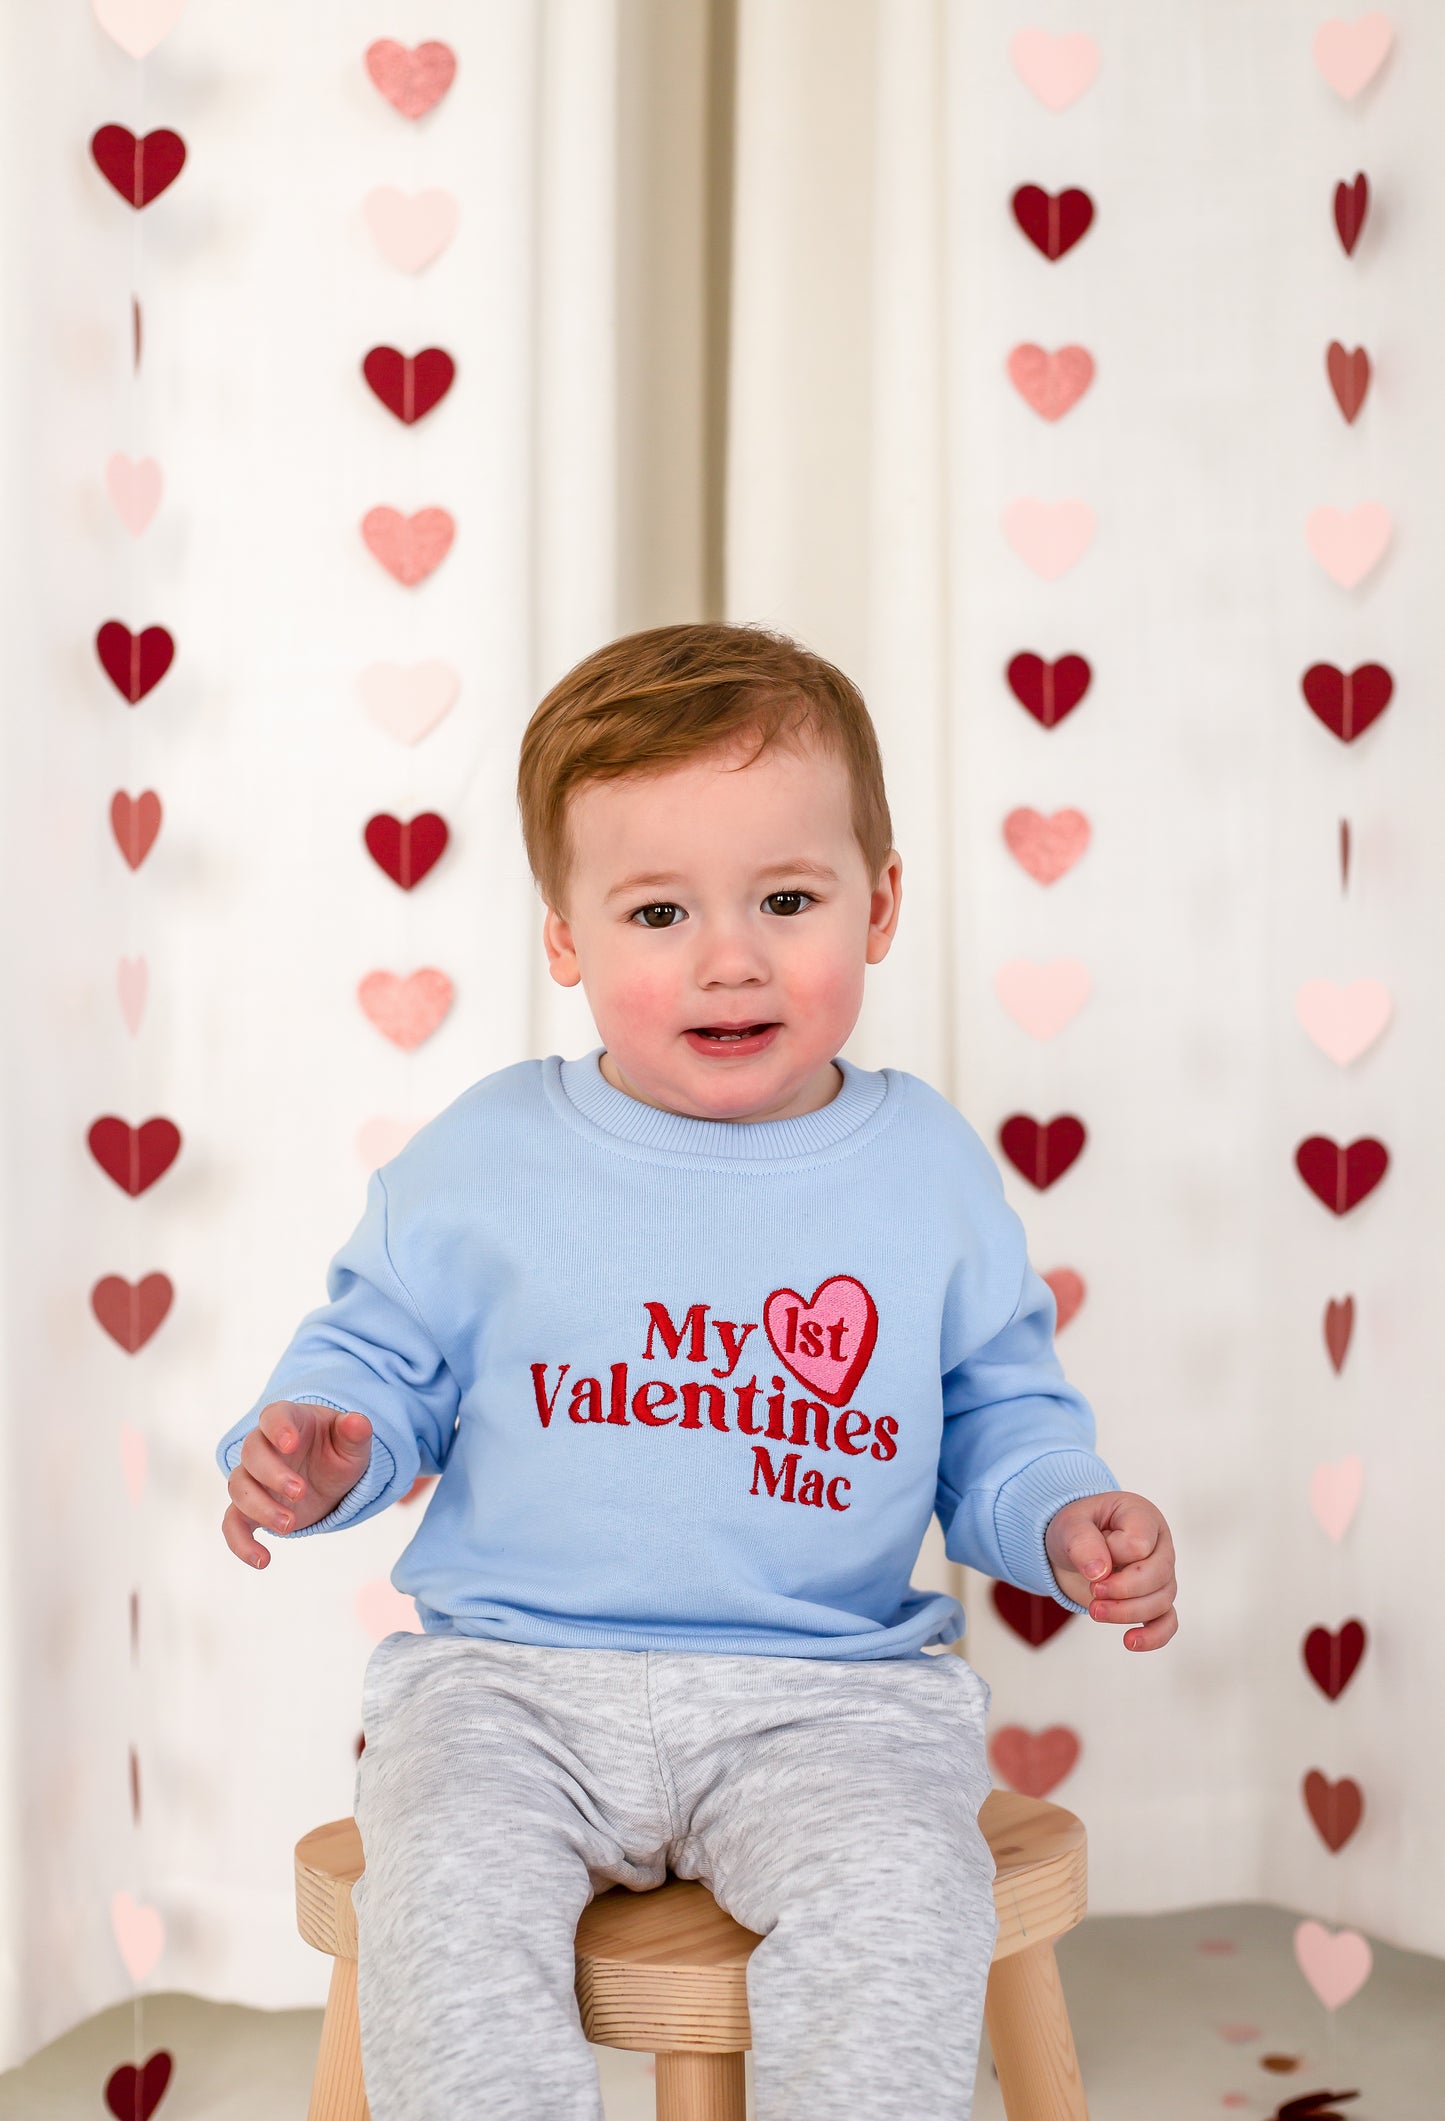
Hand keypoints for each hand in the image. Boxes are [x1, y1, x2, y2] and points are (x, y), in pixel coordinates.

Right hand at [222, 1400, 373, 1568]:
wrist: (330, 1478)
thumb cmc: (338, 1451)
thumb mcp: (353, 1443)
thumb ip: (355, 1433)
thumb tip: (357, 1422)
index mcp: (289, 1421)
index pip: (273, 1416)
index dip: (277, 1428)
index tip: (290, 1444)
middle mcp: (263, 1447)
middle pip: (251, 1454)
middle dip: (272, 1475)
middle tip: (301, 1493)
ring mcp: (253, 1478)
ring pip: (238, 1488)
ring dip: (260, 1508)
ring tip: (290, 1525)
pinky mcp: (250, 1509)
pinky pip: (232, 1523)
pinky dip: (240, 1543)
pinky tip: (262, 1560)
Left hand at [1045, 1491, 1177, 1649]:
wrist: (1072, 1548)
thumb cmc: (1077, 1529)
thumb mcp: (1070, 1525)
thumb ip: (1082, 1542)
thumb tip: (1100, 1573)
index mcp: (1143, 1517)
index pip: (1140, 1543)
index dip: (1113, 1553)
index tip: (1091, 1549)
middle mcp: (1160, 1545)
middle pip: (1158, 1575)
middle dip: (1123, 1589)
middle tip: (1093, 1591)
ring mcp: (1161, 1575)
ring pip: (1161, 1601)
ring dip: (1127, 1612)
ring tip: (1095, 1611)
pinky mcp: (1154, 1600)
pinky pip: (1167, 1622)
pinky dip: (1153, 1636)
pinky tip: (1130, 1642)